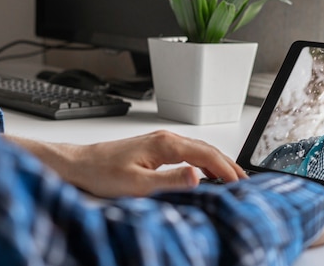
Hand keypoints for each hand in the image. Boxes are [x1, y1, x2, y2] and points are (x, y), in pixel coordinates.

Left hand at [5, 130, 247, 197]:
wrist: (79, 163)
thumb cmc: (102, 173)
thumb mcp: (136, 184)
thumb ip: (169, 180)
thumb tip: (198, 176)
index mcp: (165, 144)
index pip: (206, 154)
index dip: (226, 169)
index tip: (240, 183)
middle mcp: (166, 138)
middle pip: (206, 149)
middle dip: (227, 165)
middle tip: (244, 182)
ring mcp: (161, 141)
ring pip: (198, 150)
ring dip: (216, 163)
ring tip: (231, 178)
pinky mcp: (155, 148)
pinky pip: (187, 152)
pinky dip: (202, 162)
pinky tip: (204, 173)